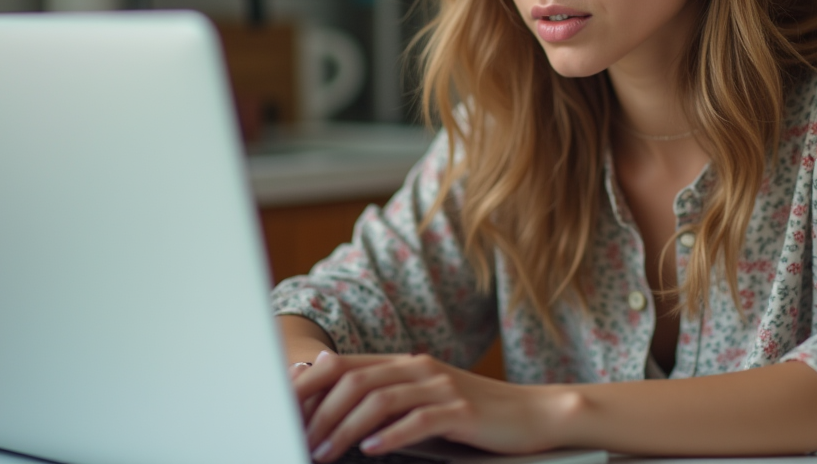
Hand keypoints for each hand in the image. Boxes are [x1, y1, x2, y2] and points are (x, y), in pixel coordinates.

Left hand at [294, 350, 575, 461]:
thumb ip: (387, 396)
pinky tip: (372, 450)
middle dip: (319, 412)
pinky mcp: (461, 410)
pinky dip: (390, 435)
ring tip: (326, 453)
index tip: (283, 412)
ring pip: (379, 399)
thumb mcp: (425, 400)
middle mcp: (419, 368)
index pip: (343, 364)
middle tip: (298, 440)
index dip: (308, 386)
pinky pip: (419, 419)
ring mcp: (441, 386)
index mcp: (405, 363)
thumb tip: (334, 401)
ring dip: (346, 428)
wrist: (534, 414)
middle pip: (354, 379)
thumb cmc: (475, 414)